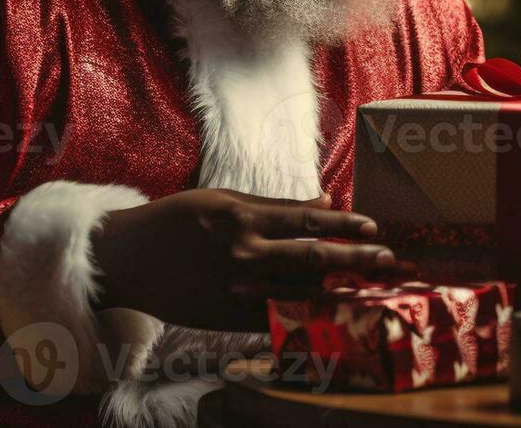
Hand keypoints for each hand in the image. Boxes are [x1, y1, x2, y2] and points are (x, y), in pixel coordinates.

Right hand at [90, 189, 393, 329]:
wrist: (128, 261)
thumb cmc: (176, 221)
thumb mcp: (223, 200)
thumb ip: (274, 204)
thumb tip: (324, 199)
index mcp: (244, 220)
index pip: (307, 221)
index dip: (345, 224)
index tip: (376, 227)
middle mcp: (245, 256)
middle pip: (313, 259)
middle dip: (357, 260)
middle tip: (392, 262)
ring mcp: (237, 292)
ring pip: (301, 294)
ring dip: (341, 292)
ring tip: (376, 290)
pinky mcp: (229, 319)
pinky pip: (277, 320)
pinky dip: (308, 317)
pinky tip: (335, 315)